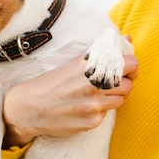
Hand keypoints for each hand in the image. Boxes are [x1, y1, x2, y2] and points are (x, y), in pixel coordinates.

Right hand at [2, 54, 137, 146]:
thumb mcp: (73, 63)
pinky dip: (99, 111)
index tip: (127, 68)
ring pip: (120, 100)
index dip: (131, 66)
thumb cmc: (50, 83)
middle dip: (123, 83)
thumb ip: (101, 52)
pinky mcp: (92, 121)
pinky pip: (106, 115)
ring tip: (97, 95)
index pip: (130, 64)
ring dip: (113, 97)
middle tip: (113, 82)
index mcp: (89, 66)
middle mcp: (93, 85)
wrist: (28, 109)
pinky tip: (84, 107)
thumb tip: (128, 37)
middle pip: (128, 85)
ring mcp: (94, 105)